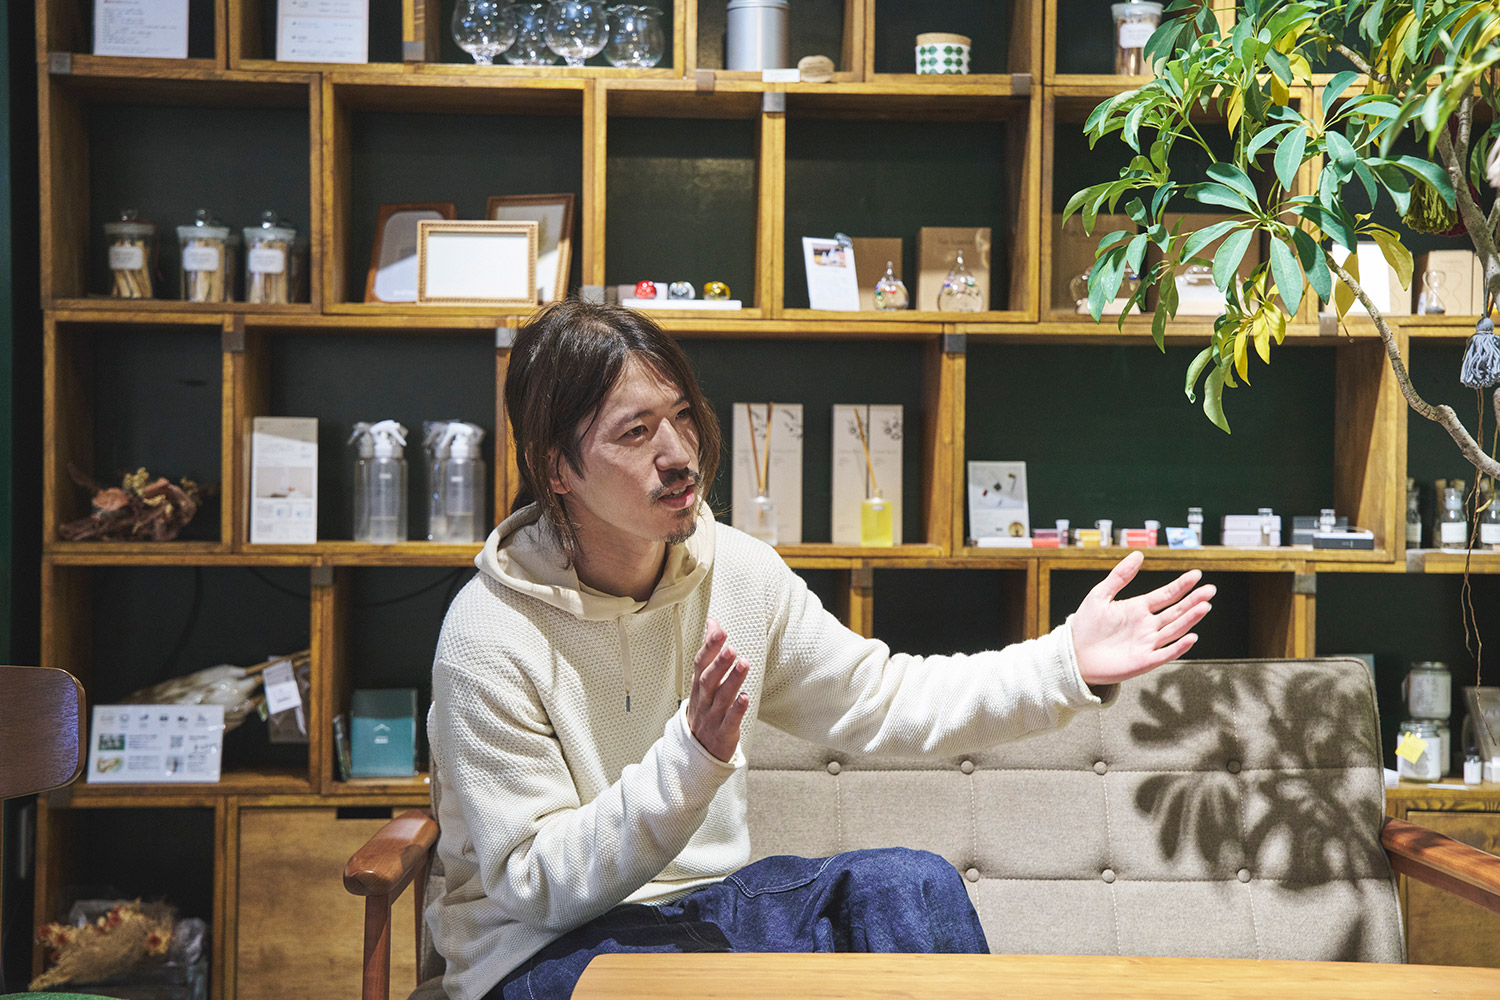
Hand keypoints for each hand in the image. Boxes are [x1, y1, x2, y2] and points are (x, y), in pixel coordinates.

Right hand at [687, 618, 749, 761]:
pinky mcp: (723, 733)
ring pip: (721, 698)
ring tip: (744, 664)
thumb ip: (710, 651)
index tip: (718, 629)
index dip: (709, 647)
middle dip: (718, 663)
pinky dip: (736, 709)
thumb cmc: (704, 707)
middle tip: (731, 647)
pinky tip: (745, 697)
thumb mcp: (703, 679)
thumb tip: (712, 621)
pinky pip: (730, 721)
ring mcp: (712, 717)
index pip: (700, 663)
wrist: (697, 750)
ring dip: (732, 681)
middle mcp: (703, 699)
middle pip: (708, 679)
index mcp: (698, 686)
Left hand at [1070, 551, 1214, 685]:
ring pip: (1175, 630)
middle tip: (1210, 589)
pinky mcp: (1144, 661)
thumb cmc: (1085, 626)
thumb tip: (1138, 554)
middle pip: (1176, 612)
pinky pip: (1165, 653)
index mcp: (1138, 608)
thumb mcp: (1100, 595)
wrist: (1073, 654)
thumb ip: (1119, 576)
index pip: (1166, 595)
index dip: (1181, 585)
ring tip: (1204, 606)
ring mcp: (1147, 643)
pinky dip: (1179, 647)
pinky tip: (1191, 636)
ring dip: (1190, 619)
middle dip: (1193, 600)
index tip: (1196, 574)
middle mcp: (1147, 626)